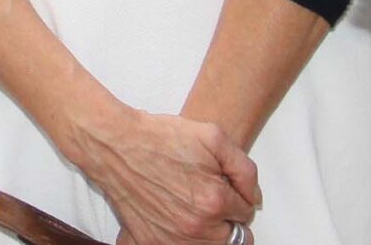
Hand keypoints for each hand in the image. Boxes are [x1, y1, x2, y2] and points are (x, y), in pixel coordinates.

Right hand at [73, 107, 261, 244]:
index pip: (246, 214)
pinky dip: (182, 239)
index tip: (223, 186)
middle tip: (211, 198)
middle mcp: (196, 227)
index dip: (238, 197)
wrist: (116, 144)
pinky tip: (175, 220)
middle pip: (232, 238)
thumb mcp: (212, 136)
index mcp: (215, 201)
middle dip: (227, 218)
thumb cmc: (160, 137)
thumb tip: (254, 198)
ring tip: (193, 208)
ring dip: (208, 232)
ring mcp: (173, 239)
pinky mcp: (151, 243)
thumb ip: (244, 169)